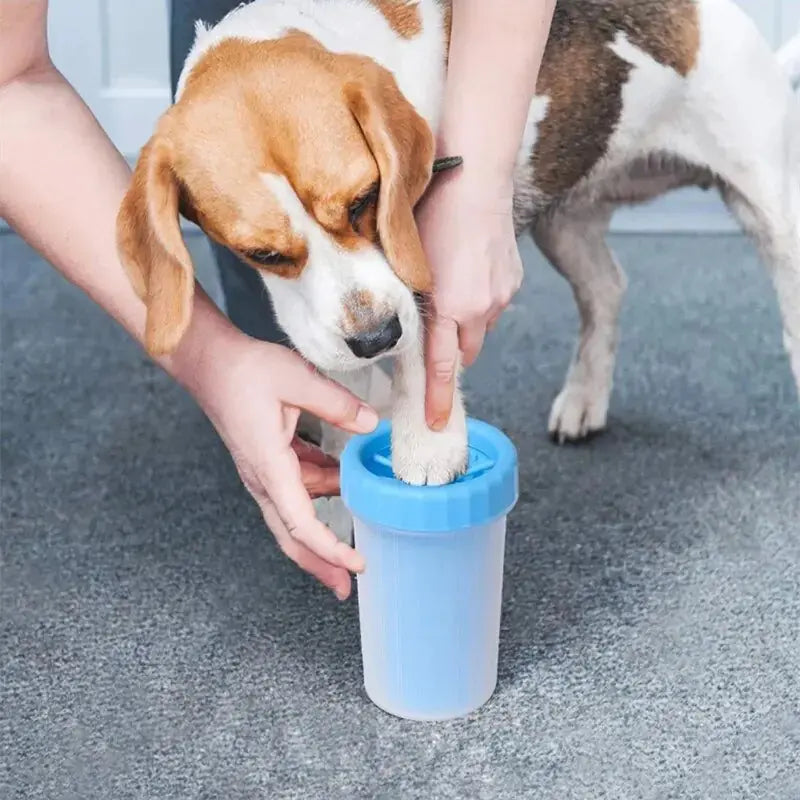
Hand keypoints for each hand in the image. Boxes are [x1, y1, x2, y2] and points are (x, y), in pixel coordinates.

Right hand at [191, 335, 378, 599]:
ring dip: (323, 527)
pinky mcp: (267, 460)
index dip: (330, 549)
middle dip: (320, 564)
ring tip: (354, 534)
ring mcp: (263, 472)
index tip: (357, 564)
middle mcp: (263, 479)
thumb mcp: (296, 379)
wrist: (208, 362)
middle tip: (347, 586)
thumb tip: (370, 424)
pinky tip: (341, 483)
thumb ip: (336, 403)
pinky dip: (320, 492)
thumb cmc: (243, 371)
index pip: (301, 524)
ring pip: (295, 514)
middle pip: (291, 536)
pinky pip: (295, 488)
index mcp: (269, 467)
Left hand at [417, 172, 522, 429]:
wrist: (476, 178)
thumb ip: (408, 303)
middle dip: (451, 354)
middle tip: (437, 340)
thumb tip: (401, 329)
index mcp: (448, 307)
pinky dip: (480, 302)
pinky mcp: (513, 281)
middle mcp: (479, 309)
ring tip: (452, 291)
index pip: (442, 367)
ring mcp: (501, 296)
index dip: (437, 399)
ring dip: (466, 325)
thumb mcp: (407, 263)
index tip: (436, 423)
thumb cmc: (432, 213)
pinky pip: (494, 306)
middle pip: (466, 354)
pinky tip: (469, 272)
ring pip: (481, 329)